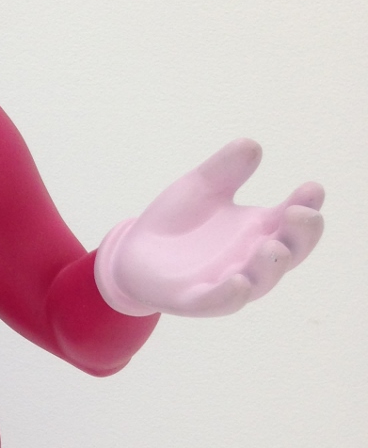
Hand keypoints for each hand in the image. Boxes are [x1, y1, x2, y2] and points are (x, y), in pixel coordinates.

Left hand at [94, 139, 324, 316]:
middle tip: (301, 214)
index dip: (308, 204)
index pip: (294, 218)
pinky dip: (232, 294)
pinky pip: (221, 302)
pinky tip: (239, 282)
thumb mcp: (201, 187)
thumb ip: (225, 168)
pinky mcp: (197, 300)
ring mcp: (227, 281)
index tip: (311, 188)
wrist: (134, 253)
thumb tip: (251, 145)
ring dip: (271, 266)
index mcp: (259, 228)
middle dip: (301, 235)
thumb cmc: (178, 222)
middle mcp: (251, 258)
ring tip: (272, 246)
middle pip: (290, 251)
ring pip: (261, 281)